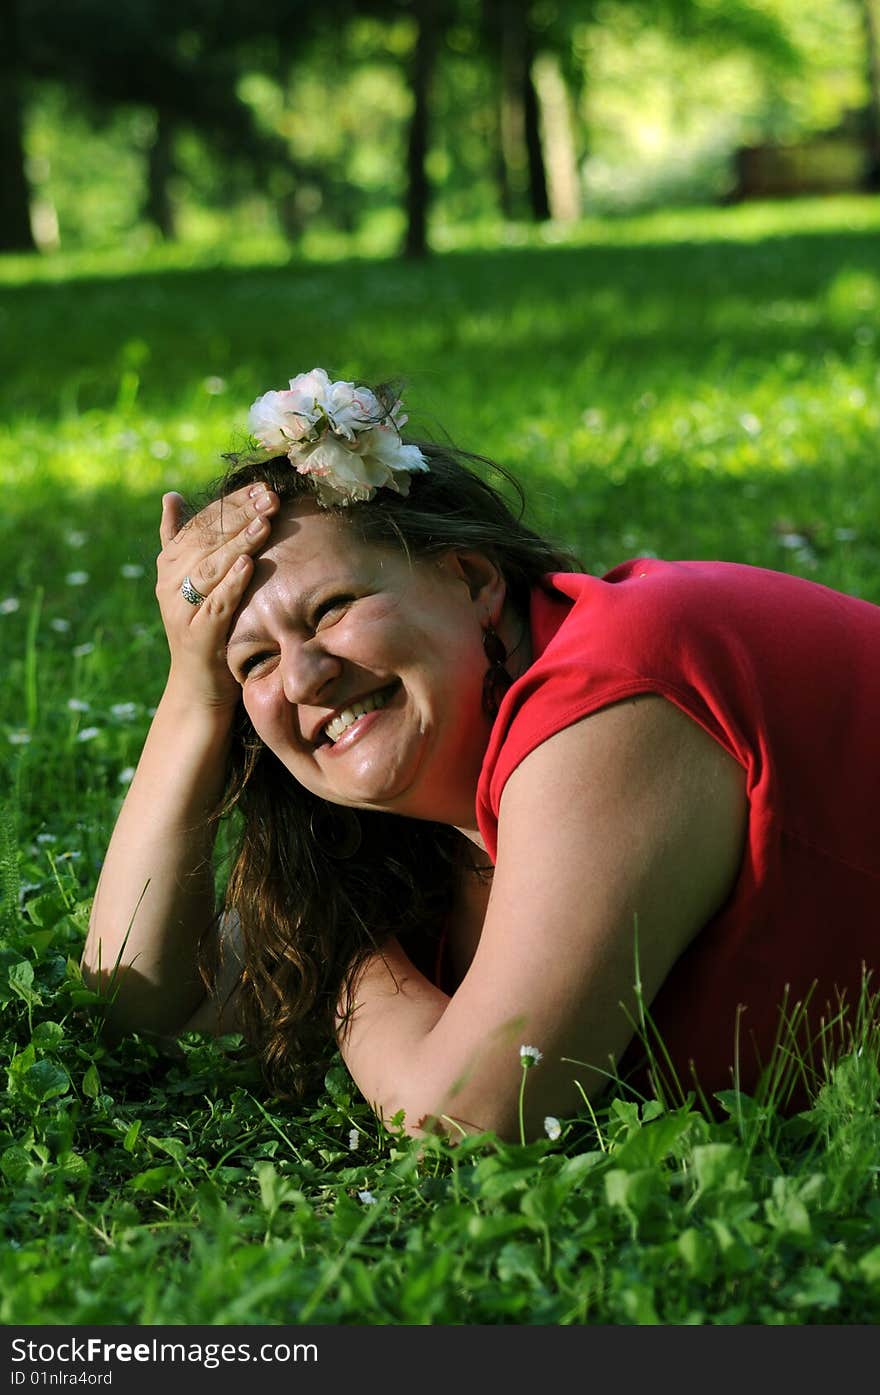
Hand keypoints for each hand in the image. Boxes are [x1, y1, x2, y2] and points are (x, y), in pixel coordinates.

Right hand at [156, 483, 278, 709]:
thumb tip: (169, 496)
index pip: (201, 524)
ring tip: (264, 522)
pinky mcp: (197, 636)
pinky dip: (231, 583)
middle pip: (206, 541)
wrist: (198, 686)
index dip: (230, 504)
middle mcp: (170, 584)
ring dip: (239, 543)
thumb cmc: (205, 628)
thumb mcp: (194, 583)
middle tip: (270, 498)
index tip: (260, 487)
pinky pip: (215, 604)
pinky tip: (250, 565)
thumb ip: (180, 540)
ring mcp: (182, 611)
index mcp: (170, 565)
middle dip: (240, 516)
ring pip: (210, 568)